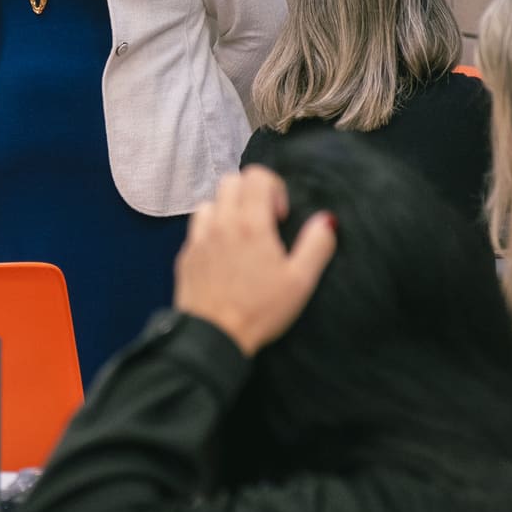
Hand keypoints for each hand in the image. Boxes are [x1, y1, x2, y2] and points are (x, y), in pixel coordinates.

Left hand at [174, 167, 334, 355]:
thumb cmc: (260, 310)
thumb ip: (316, 245)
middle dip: (250, 193)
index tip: (280, 216)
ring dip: (227, 210)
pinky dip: (211, 230)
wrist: (213, 336)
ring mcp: (198, 238)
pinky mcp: (185, 255)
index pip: (256, 175)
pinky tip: (223, 256)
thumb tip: (326, 220)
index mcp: (250, 224)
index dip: (274, 187)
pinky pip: (196, 228)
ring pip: (210, 202)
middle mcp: (221, 223)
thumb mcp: (300, 281)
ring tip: (242, 238)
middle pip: (231, 182)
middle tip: (263, 224)